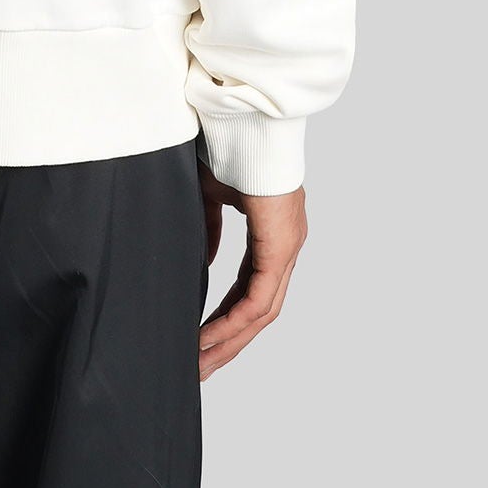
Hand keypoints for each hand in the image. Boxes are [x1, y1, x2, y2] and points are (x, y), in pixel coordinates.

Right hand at [197, 165, 306, 378]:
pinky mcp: (280, 246)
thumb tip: (207, 259)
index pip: (252, 288)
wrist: (243, 120)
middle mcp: (286, 245)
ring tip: (201, 363)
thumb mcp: (212, 194)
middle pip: (260, 310)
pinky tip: (210, 338)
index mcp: (272, 232)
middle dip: (228, 342)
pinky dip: (234, 322)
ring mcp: (287, 247)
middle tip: (201, 367)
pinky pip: (259, 299)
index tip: (202, 339)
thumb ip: (210, 227)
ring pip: (262, 312)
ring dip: (230, 341)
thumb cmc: (228, 145)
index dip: (227, 316)